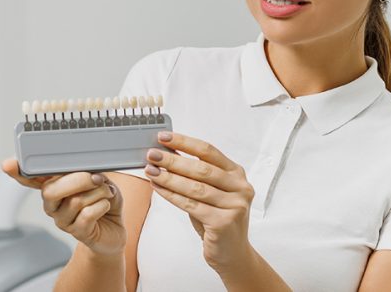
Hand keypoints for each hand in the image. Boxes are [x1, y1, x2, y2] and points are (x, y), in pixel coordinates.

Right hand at [1, 158, 124, 256]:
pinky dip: (103, 205)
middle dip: (78, 179)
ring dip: (98, 192)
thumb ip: (88, 173)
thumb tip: (89, 171)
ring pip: (75, 200)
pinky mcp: (77, 232)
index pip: (31, 179)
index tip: (7, 164)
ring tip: (107, 192)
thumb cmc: (103, 200)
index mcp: (54, 187)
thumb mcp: (98, 180)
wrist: (114, 229)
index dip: (18, 172)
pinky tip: (106, 205)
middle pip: (51, 190)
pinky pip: (88, 214)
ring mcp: (62, 220)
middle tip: (97, 178)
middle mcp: (52, 204)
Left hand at [144, 131, 256, 269]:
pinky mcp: (224, 222)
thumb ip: (195, 175)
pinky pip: (191, 205)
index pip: (209, 151)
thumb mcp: (210, 192)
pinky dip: (172, 196)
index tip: (164, 137)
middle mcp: (240, 187)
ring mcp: (235, 205)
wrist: (232, 253)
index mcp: (237, 173)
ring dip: (169, 178)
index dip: (185, 142)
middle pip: (201, 169)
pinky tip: (159, 188)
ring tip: (151, 171)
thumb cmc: (218, 219)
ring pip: (195, 187)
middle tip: (152, 155)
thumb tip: (169, 153)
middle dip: (173, 160)